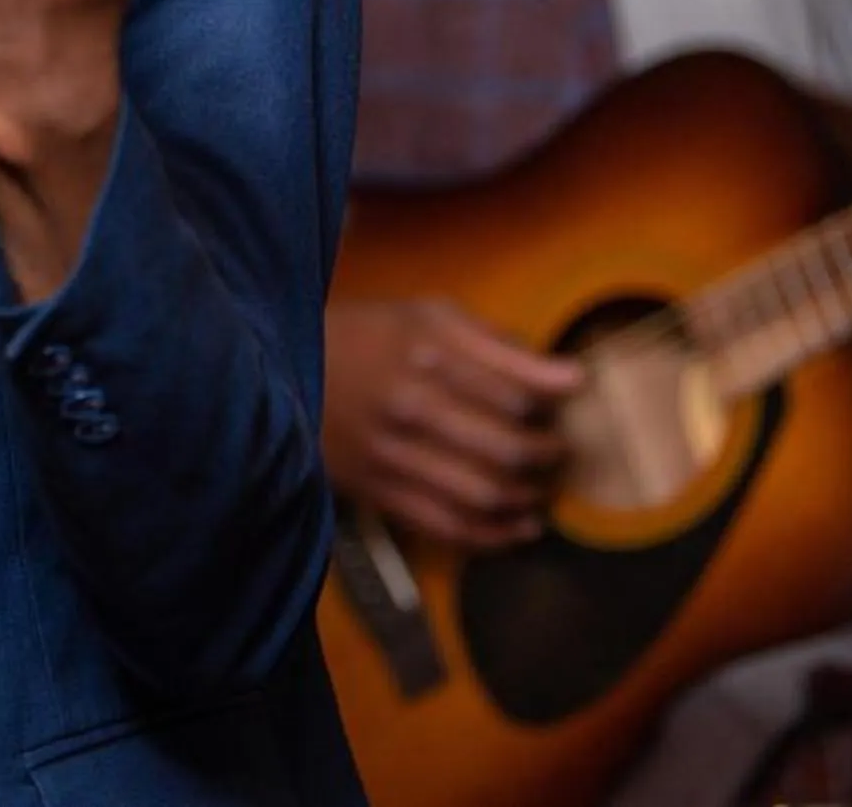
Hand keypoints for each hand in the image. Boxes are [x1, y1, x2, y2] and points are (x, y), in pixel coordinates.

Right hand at [321, 297, 583, 547]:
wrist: (276, 370)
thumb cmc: (368, 336)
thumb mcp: (427, 315)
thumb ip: (499, 344)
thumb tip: (574, 377)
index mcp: (427, 352)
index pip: (520, 394)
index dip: (555, 405)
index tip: (565, 405)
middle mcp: (410, 405)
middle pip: (509, 448)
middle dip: (550, 455)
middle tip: (558, 450)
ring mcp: (391, 454)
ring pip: (483, 495)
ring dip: (528, 499)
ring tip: (540, 489)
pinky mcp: (376, 491)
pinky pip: (447, 527)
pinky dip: (493, 536)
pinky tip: (519, 528)